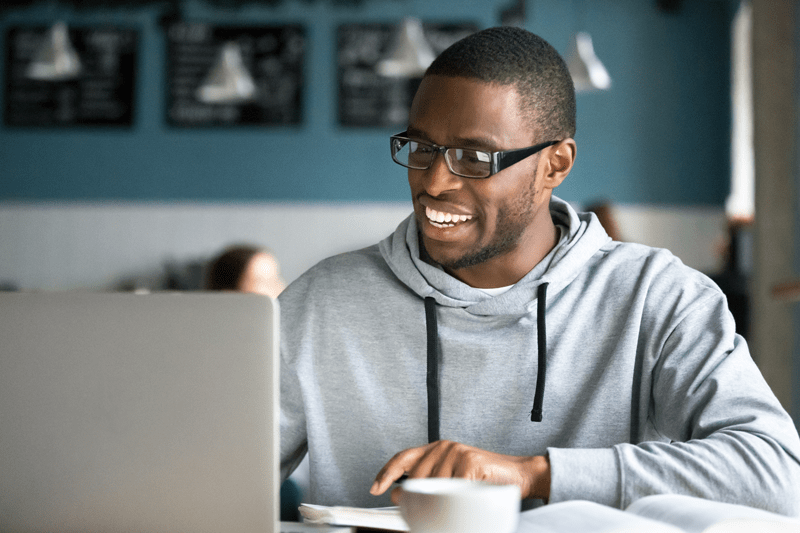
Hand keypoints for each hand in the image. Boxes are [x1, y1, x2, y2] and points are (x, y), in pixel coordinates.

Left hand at [369, 440, 550, 502]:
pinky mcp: (469, 462)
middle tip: (421, 511)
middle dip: (417, 498)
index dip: (386, 473)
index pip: (403, 458)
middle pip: (416, 478)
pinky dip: (458, 500)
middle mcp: (443, 447)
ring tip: (454, 504)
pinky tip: (466, 499)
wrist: (517, 474)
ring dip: (442, 502)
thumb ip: (429, 482)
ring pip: (434, 486)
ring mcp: (456, 453)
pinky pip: (453, 489)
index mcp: (436, 449)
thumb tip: (401, 495)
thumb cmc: (484, 479)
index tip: (375, 488)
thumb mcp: (452, 479)